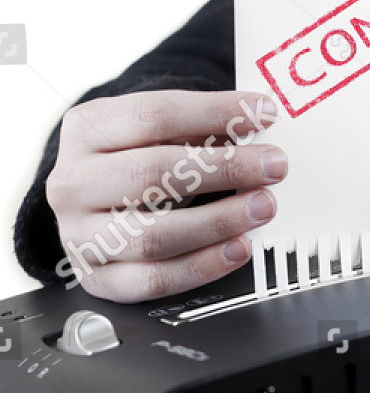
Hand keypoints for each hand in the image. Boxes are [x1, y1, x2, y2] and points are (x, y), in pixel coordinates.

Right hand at [45, 90, 286, 302]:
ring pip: (153, 235)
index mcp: (85, 129)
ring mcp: (78, 234)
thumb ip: (198, 125)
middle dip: (223, 169)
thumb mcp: (154, 129)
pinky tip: (238, 248)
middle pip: (152, 173)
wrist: (90, 201)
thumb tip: (256, 120)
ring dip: (218, 222)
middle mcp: (73, 182)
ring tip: (262, 207)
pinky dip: (202, 266)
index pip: (154, 114)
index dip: (215, 112)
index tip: (264, 113)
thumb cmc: (133, 157)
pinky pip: (153, 280)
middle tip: (272, 166)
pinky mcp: (96, 278)